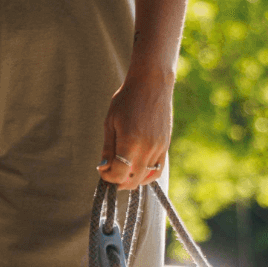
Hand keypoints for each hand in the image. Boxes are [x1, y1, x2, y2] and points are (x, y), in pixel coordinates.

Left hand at [97, 67, 173, 190]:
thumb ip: (108, 147)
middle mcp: (147, 148)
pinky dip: (146, 176)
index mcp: (130, 141)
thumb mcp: (110, 121)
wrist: (152, 84)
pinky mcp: (165, 146)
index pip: (118, 173)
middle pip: (132, 180)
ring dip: (132, 180)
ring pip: (145, 178)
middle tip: (110, 174)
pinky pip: (157, 170)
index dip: (108, 177)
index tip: (102, 171)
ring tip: (123, 172)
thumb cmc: (127, 99)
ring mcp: (158, 148)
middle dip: (119, 182)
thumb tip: (104, 167)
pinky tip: (137, 171)